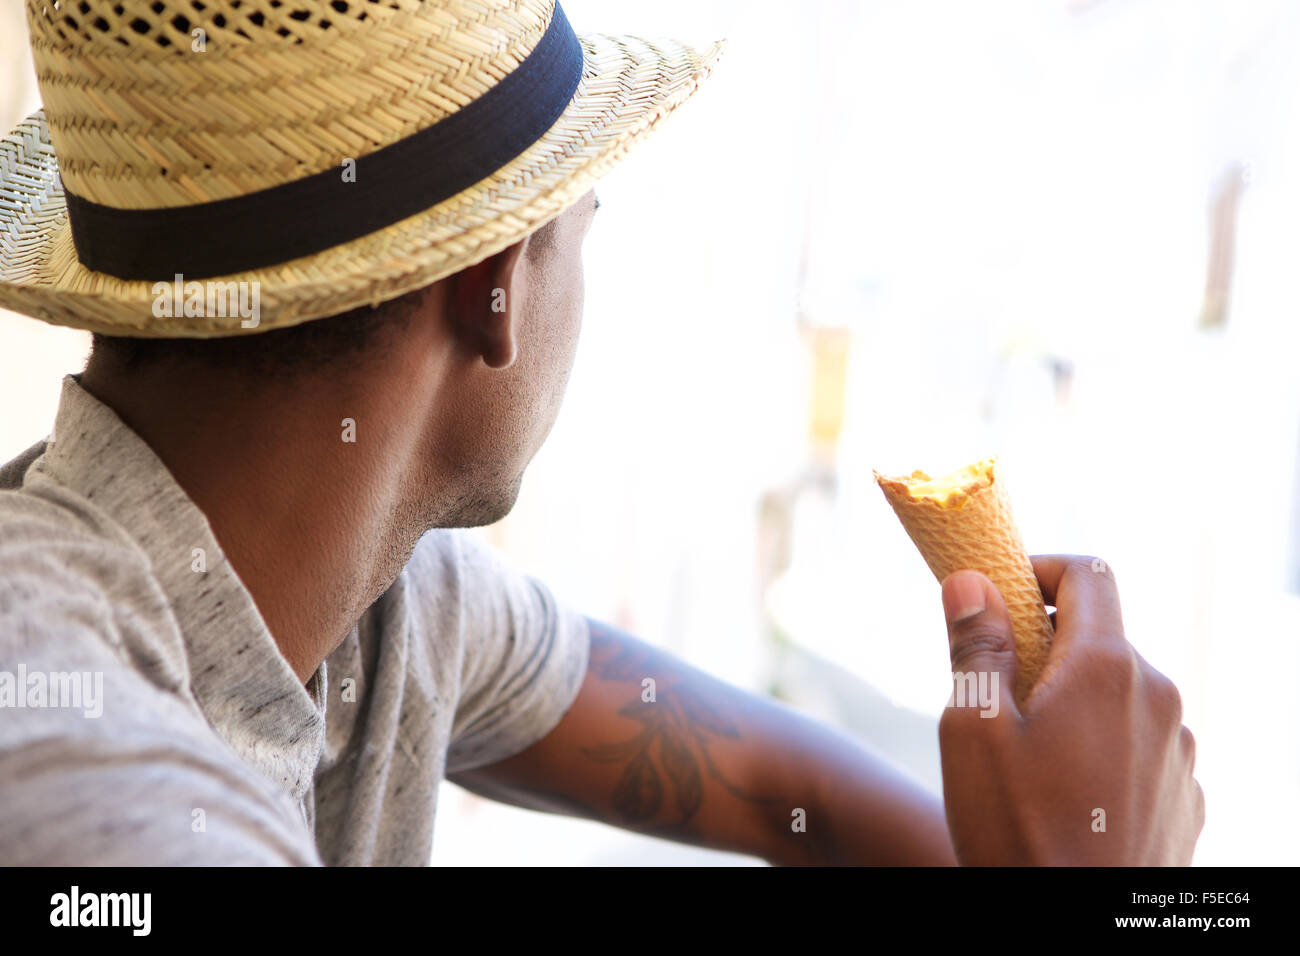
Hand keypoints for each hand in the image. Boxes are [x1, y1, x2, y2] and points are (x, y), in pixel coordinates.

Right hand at [937, 555, 1203, 864]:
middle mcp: (1159, 699)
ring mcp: (1179, 751)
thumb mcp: (972, 729)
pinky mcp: (1185, 796)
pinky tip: (1065, 792)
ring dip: (1077, 699)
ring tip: (1029, 754)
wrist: (1074, 934)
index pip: (1090, 574)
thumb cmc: (1016, 831)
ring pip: (1121, 694)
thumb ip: (976, 645)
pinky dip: (1104, 745)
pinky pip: (1141, 743)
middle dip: (1048, 646)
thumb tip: (972, 580)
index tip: (1002, 595)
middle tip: (997, 690)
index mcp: (1108, 670)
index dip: (1041, 569)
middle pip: (1102, 638)